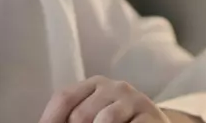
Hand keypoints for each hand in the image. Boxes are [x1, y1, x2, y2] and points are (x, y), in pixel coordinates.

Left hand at [37, 76, 200, 122]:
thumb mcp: (95, 114)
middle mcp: (114, 87)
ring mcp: (134, 100)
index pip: (64, 98)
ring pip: (105, 120)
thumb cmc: (121, 122)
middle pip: (80, 114)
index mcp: (94, 85)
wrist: (155, 122)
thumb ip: (73, 117)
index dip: (50, 119)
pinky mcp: (151, 116)